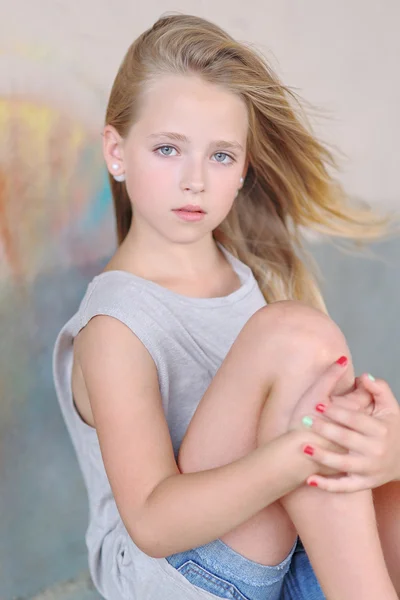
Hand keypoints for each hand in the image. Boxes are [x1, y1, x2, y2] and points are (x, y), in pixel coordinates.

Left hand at [302, 373, 399, 491]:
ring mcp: (369, 469)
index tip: (319, 404)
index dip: (337, 412)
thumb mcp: (391, 407)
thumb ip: (379, 389)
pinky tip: (309, 480)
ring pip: (343, 465)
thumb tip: (364, 376)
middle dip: (325, 429)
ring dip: (322, 457)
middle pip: (346, 440)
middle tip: (305, 420)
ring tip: (303, 447)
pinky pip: (344, 487)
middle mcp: (375, 451)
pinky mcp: (364, 483)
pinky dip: (328, 486)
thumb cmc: (392, 430)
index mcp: (380, 430)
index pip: (356, 420)